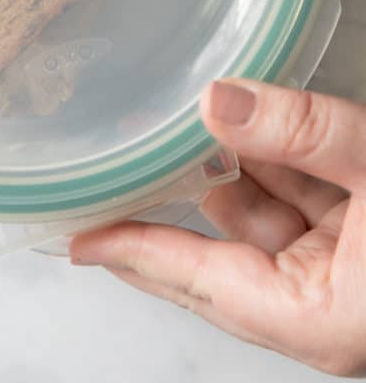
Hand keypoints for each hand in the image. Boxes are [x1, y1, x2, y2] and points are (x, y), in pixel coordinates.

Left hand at [70, 80, 365, 376]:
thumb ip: (303, 132)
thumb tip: (219, 101)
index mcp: (319, 318)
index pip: (202, 282)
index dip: (136, 251)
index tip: (82, 236)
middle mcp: (322, 306)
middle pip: (217, 259)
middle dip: (163, 208)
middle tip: (107, 177)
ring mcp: (341, 272)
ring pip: (258, 218)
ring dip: (218, 167)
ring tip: (164, 124)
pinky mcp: (360, 243)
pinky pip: (296, 201)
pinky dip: (265, 161)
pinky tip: (235, 121)